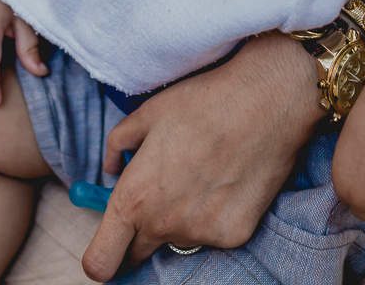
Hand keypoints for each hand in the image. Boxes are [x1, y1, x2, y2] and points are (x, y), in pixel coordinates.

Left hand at [81, 32, 322, 280]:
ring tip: (201, 175)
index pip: (100, 263)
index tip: (110, 246)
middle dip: (140, 234)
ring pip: (178, 240)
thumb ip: (119, 144)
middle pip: (138, 255)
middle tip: (161, 194)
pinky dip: (215, 216)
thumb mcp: (149, 112)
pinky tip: (226, 181)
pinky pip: (213, 235)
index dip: (101, 259)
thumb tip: (111, 168)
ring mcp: (201, 234)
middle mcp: (164, 224)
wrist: (264, 101)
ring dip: (180, 220)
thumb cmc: (203, 100)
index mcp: (135, 197)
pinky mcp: (235, 235)